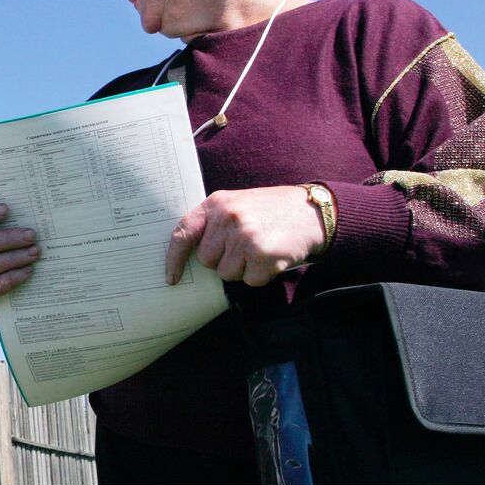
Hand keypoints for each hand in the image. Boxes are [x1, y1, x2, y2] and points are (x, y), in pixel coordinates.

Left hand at [166, 186, 326, 287]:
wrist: (312, 211)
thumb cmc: (270, 211)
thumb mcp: (237, 204)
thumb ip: (213, 223)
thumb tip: (189, 256)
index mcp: (216, 203)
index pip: (183, 232)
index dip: (174, 258)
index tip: (172, 277)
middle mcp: (228, 218)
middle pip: (207, 260)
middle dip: (224, 260)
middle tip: (245, 246)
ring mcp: (245, 236)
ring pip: (227, 274)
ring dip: (244, 269)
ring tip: (260, 248)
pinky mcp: (263, 255)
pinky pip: (249, 281)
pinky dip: (261, 275)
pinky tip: (272, 257)